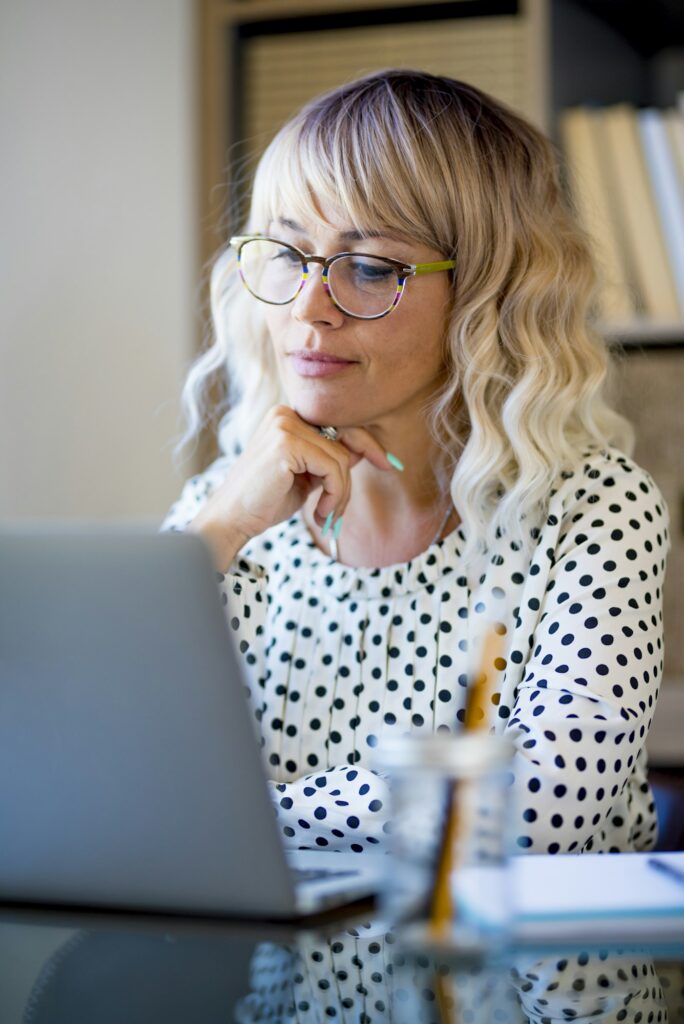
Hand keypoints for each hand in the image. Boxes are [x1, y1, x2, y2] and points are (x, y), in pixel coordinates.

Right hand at [188, 406, 392, 570]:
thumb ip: (329, 460)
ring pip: (342, 458)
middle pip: (346, 435)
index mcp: (287, 417)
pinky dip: (335, 495)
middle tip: (360, 497)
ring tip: (325, 514)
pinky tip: (319, 511)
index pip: (339, 424)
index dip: (366, 443)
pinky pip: (334, 469)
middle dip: (360, 467)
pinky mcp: (287, 443)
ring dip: (341, 494)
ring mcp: (285, 425)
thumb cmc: (265, 501)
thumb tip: (363, 450)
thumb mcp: (306, 477)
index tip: (388, 463)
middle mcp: (285, 414)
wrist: (232, 519)